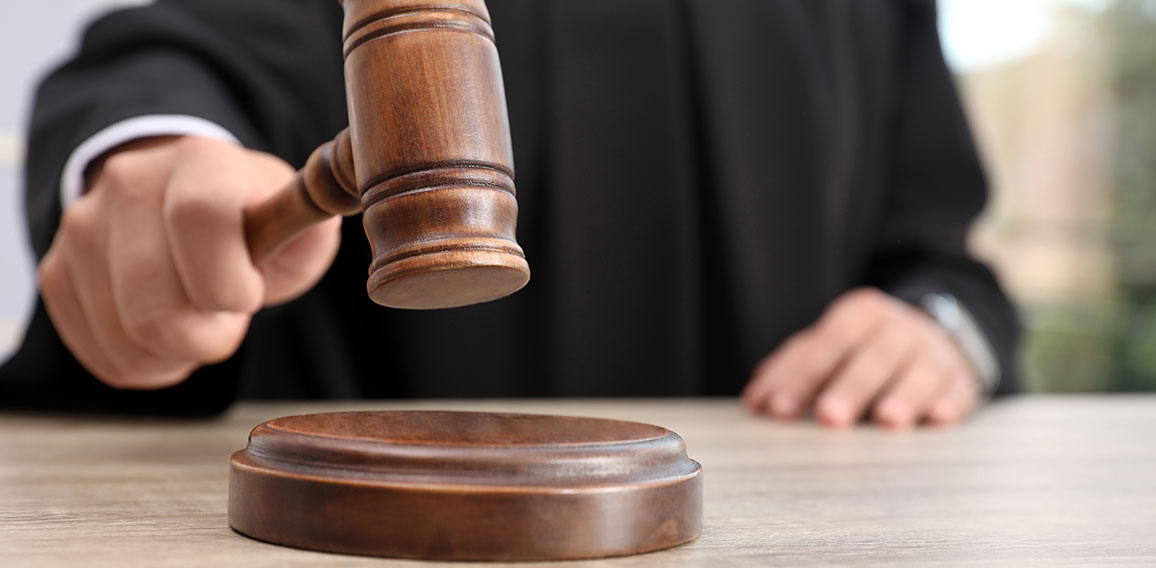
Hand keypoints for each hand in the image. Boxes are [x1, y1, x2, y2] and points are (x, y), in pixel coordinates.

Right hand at [38, 136, 341, 389]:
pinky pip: (100, 353)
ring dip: (176, 355)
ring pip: (124, 337)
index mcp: (200, 164)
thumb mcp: (297, 216)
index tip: (249, 295)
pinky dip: (144, 365)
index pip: (200, 218)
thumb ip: (312, 224)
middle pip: (154, 303)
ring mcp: (84, 229)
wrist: (181, 199)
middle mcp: (129, 186)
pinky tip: (166, 340)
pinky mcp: (60, 272)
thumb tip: (344, 201)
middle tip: (227, 321)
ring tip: (200, 326)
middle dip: (206, 338)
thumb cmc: (253, 218)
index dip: (228, 280)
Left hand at [741, 287, 979, 428]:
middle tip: (828, 417)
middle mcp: (898, 328)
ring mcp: (933, 352)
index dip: (799, 377)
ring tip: (887, 420)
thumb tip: (756, 400)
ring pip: (918, 372)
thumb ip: (791, 370)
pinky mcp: (960, 379)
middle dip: (848, 388)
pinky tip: (937, 418)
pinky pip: (957, 389)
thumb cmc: (865, 349)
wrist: (935, 337)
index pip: (825, 344)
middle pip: (871, 357)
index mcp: (859, 314)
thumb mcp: (830, 347)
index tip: (777, 408)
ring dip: (903, 395)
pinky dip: (948, 402)